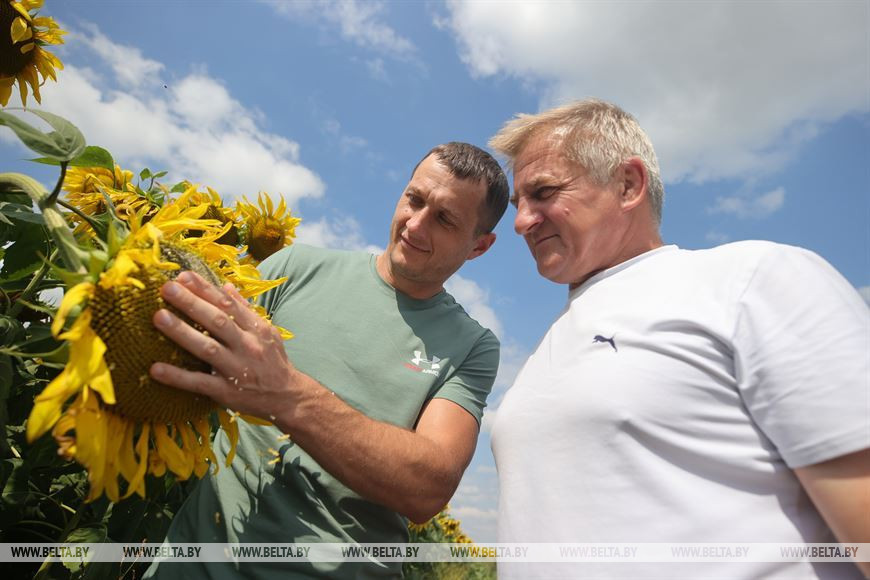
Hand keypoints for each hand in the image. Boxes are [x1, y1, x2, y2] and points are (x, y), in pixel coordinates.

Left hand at [149, 270, 296, 422]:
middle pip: (217, 321)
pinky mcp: (226, 392)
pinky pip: (199, 383)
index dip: (205, 289)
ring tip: (159, 317)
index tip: (184, 276)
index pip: (228, 305)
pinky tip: (156, 369)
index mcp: (256, 329)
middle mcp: (247, 346)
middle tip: (167, 288)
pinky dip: (177, 377)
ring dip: (182, 332)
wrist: (288, 397)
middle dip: (192, 303)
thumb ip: (245, 310)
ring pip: (207, 348)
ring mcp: (236, 369)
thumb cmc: (274, 362)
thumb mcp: (267, 332)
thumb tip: (226, 286)